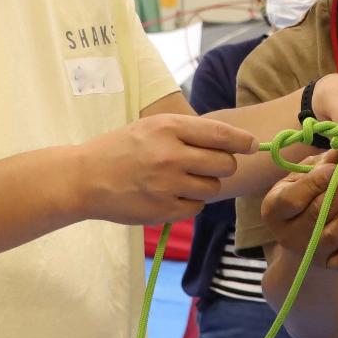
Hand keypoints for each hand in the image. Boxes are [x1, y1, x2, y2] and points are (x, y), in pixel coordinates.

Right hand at [73, 112, 257, 225]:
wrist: (85, 178)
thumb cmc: (121, 149)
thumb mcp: (151, 127)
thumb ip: (188, 131)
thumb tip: (231, 139)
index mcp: (168, 128)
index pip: (219, 134)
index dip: (242, 140)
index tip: (252, 144)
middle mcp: (170, 155)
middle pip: (224, 164)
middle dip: (222, 165)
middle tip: (209, 165)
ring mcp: (167, 185)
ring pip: (212, 188)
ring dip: (205, 185)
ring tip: (182, 179)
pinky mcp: (163, 210)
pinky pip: (196, 208)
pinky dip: (190, 203)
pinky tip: (171, 194)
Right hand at [261, 153, 337, 271]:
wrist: (303, 240)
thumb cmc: (304, 198)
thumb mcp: (303, 178)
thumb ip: (322, 164)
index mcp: (274, 208)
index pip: (293, 197)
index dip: (315, 181)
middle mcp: (288, 233)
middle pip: (317, 213)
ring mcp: (309, 252)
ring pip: (333, 235)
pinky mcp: (329, 265)